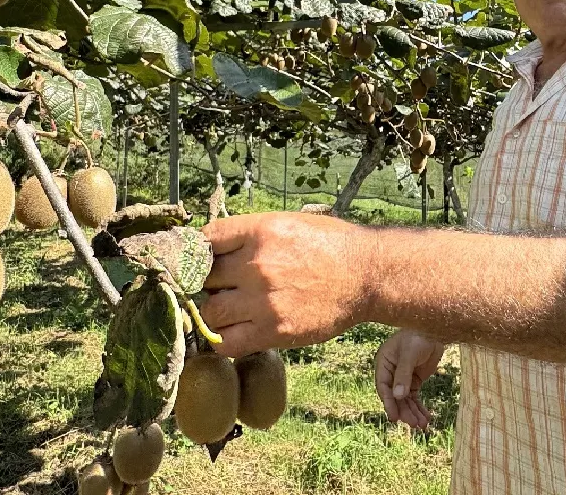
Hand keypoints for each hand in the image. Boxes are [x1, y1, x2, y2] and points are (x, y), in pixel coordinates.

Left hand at [201, 212, 374, 357]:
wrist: (366, 275)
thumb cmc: (331, 245)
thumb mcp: (289, 223)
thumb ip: (251, 233)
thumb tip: (214, 245)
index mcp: (260, 231)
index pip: (204, 240)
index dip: (199, 252)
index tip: (204, 260)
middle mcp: (257, 265)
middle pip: (203, 278)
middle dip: (209, 283)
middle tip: (224, 286)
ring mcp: (263, 301)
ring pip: (210, 312)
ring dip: (216, 311)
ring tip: (233, 309)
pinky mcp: (273, 331)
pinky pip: (226, 343)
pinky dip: (224, 340)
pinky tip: (237, 331)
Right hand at [375, 329, 445, 429]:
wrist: (435, 330)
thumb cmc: (418, 336)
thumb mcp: (409, 354)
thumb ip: (403, 375)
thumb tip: (398, 396)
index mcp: (384, 364)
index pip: (384, 387)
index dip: (389, 403)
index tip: (394, 418)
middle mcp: (391, 373)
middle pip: (395, 397)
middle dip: (405, 411)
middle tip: (414, 424)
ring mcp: (403, 378)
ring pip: (405, 400)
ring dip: (413, 413)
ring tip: (422, 426)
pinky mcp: (415, 380)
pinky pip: (415, 397)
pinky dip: (420, 408)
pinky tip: (427, 418)